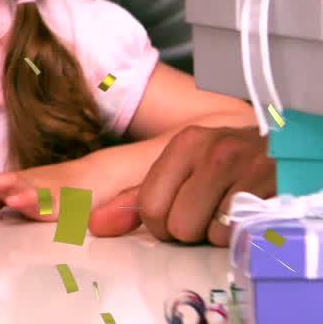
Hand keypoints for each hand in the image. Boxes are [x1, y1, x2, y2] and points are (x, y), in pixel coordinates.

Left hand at [0, 164, 84, 220]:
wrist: (94, 176)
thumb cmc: (56, 186)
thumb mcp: (21, 194)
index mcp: (9, 182)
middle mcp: (18, 182)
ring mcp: (36, 188)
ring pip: (9, 185)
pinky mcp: (56, 199)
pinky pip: (40, 199)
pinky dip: (27, 199)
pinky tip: (15, 200)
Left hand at [88, 125, 273, 245]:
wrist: (286, 152)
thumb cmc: (228, 166)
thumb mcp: (183, 170)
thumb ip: (135, 197)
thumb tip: (94, 224)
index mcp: (184, 143)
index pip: (149, 206)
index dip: (160, 225)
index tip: (176, 219)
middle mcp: (213, 149)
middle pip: (177, 225)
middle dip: (189, 231)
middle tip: (207, 215)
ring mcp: (246, 166)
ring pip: (208, 233)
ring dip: (216, 235)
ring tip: (228, 212)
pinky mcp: (273, 187)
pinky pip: (240, 235)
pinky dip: (241, 236)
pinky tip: (247, 215)